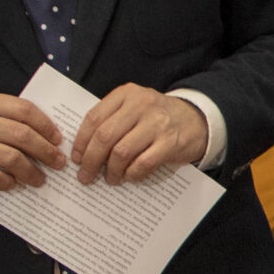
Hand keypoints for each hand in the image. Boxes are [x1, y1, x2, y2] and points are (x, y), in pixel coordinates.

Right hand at [0, 93, 63, 190]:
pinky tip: (14, 184)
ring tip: (40, 179)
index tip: (58, 139)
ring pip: (11, 158)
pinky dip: (9, 182)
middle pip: (22, 135)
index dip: (46, 126)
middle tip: (58, 162)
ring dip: (32, 171)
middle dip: (46, 151)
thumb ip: (6, 118)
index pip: (24, 109)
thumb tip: (48, 135)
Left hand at [72, 85, 206, 182]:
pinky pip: (142, 163)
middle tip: (85, 175)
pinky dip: (132, 174)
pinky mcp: (170, 143)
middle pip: (105, 136)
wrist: (197, 119)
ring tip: (111, 178)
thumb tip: (85, 149)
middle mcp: (141, 105)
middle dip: (91, 160)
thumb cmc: (158, 117)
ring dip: (111, 170)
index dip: (81, 141)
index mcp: (126, 94)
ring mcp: (157, 124)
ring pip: (121, 152)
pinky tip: (129, 176)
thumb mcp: (134, 106)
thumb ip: (112, 119)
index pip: (94, 118)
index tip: (76, 158)